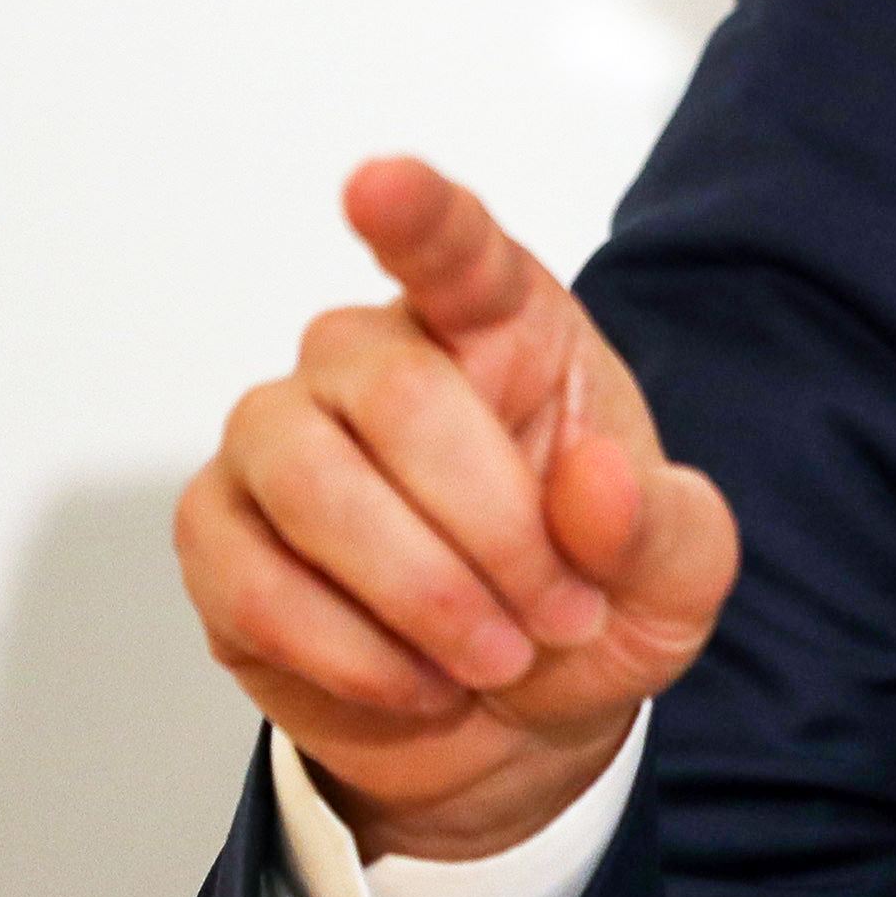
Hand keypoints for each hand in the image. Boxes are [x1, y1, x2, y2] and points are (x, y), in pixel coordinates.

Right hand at [175, 160, 740, 861]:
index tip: (379, 184)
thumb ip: (658, 525)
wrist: (512, 712)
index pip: (453, 248)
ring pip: (313, 484)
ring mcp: (279, 436)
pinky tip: (417, 680)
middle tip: (557, 618)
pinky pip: (254, 582)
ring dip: (419, 595)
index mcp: (501, 323)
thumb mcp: (678, 574)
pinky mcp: (217, 532)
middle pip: (398, 397)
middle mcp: (373, 355)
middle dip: (489, 530)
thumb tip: (594, 480)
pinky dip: (350, 652)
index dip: (416, 215)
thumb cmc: (592, 598)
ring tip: (496, 657)